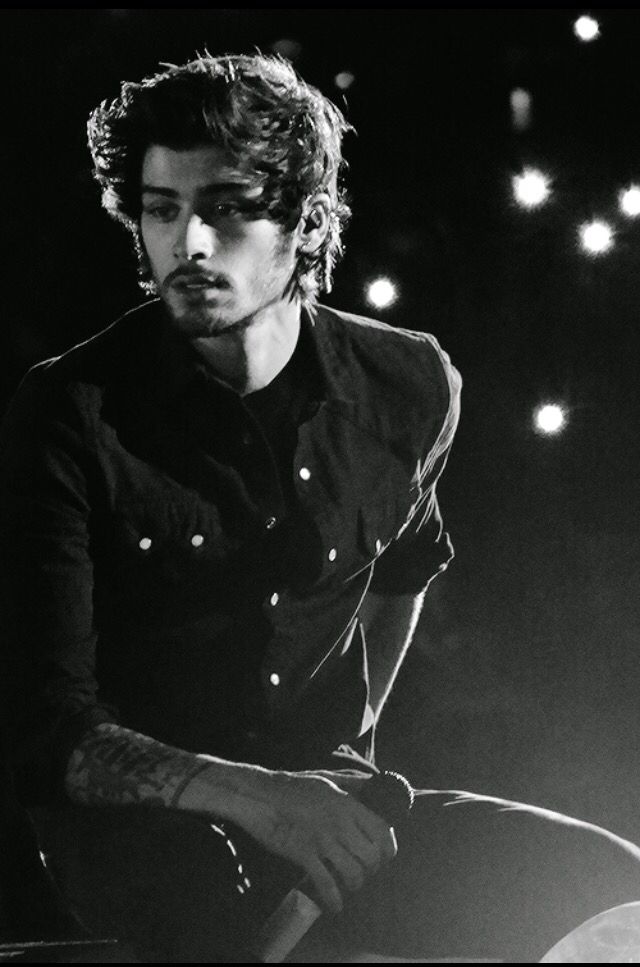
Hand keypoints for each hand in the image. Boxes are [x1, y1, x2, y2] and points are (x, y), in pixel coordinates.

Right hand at [229, 768, 397, 912]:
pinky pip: (326, 883)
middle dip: (371, 869)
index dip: (388, 848)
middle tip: (364, 870)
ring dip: (354, 884)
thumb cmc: (292, 787)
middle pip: (371, 856)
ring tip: (349, 884)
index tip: (384, 855)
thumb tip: (373, 784)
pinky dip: (333, 899)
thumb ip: (351, 785)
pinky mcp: (304, 854)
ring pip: (353, 872)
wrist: (259, 796)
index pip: (381, 830)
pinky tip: (336, 905)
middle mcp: (340, 823)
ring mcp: (322, 840)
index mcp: (347, 804)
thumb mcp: (326, 779)